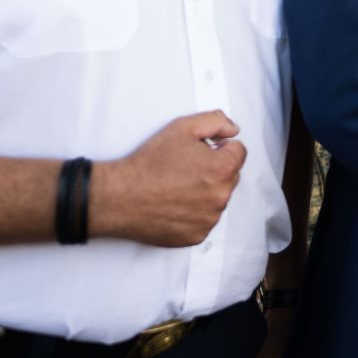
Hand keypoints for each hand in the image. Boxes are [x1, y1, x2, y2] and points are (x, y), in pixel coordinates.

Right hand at [91, 111, 246, 246]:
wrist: (119, 197)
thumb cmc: (149, 163)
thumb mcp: (182, 128)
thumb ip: (216, 121)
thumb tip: (233, 130)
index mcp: (221, 170)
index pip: (238, 152)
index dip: (219, 147)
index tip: (200, 151)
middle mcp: (220, 197)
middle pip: (230, 176)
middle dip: (214, 169)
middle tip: (185, 167)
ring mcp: (208, 220)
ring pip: (218, 199)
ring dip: (205, 191)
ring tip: (177, 186)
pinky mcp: (196, 236)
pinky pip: (204, 220)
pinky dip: (194, 212)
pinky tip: (174, 204)